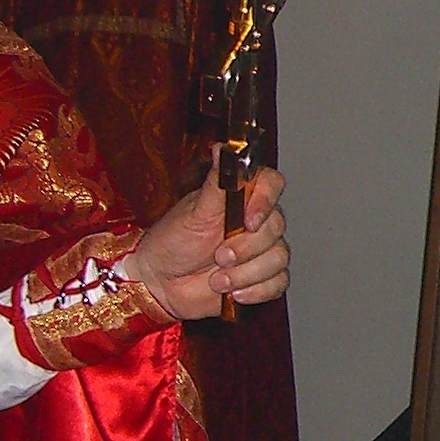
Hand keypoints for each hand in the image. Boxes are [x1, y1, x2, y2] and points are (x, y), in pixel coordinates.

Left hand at [128, 167, 288, 319]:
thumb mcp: (193, 211)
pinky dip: (254, 290)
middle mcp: (256, 221)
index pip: (272, 184)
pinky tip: (232, 292)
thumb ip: (217, 183)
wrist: (160, 282)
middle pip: (277, 228)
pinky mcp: (263, 278)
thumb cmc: (172, 242)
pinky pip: (278, 283)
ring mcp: (261, 251)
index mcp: (241, 198)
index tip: (248, 221)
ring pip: (279, 258)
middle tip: (218, 256)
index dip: (266, 201)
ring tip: (217, 279)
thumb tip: (224, 148)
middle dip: (246, 248)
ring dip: (245, 273)